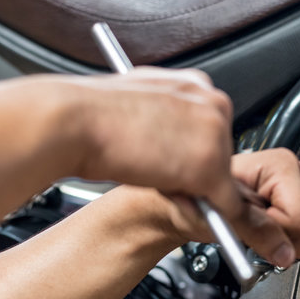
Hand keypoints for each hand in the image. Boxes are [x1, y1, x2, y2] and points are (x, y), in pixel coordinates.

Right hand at [60, 66, 241, 217]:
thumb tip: (175, 137)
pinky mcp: (211, 169)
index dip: (190, 152)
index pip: (210, 129)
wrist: (75, 120)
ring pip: (223, 180)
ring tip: (155, 178)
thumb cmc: (93, 112)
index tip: (174, 159)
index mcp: (196, 84)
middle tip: (162, 173)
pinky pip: (225, 204)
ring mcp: (215, 136)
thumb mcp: (142, 102)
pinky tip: (180, 204)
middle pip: (221, 153)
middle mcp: (213, 104)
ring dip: (196, 189)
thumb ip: (167, 117)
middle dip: (197, 170)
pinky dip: (209, 214)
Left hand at [139, 149, 299, 267]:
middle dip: (285, 240)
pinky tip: (275, 231)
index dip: (275, 234)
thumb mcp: (221, 217)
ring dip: (291, 241)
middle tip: (254, 231)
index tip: (250, 229)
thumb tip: (286, 252)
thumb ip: (256, 231)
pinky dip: (299, 242)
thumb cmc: (201, 202)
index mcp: (280, 165)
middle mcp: (297, 171)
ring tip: (262, 229)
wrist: (195, 204)